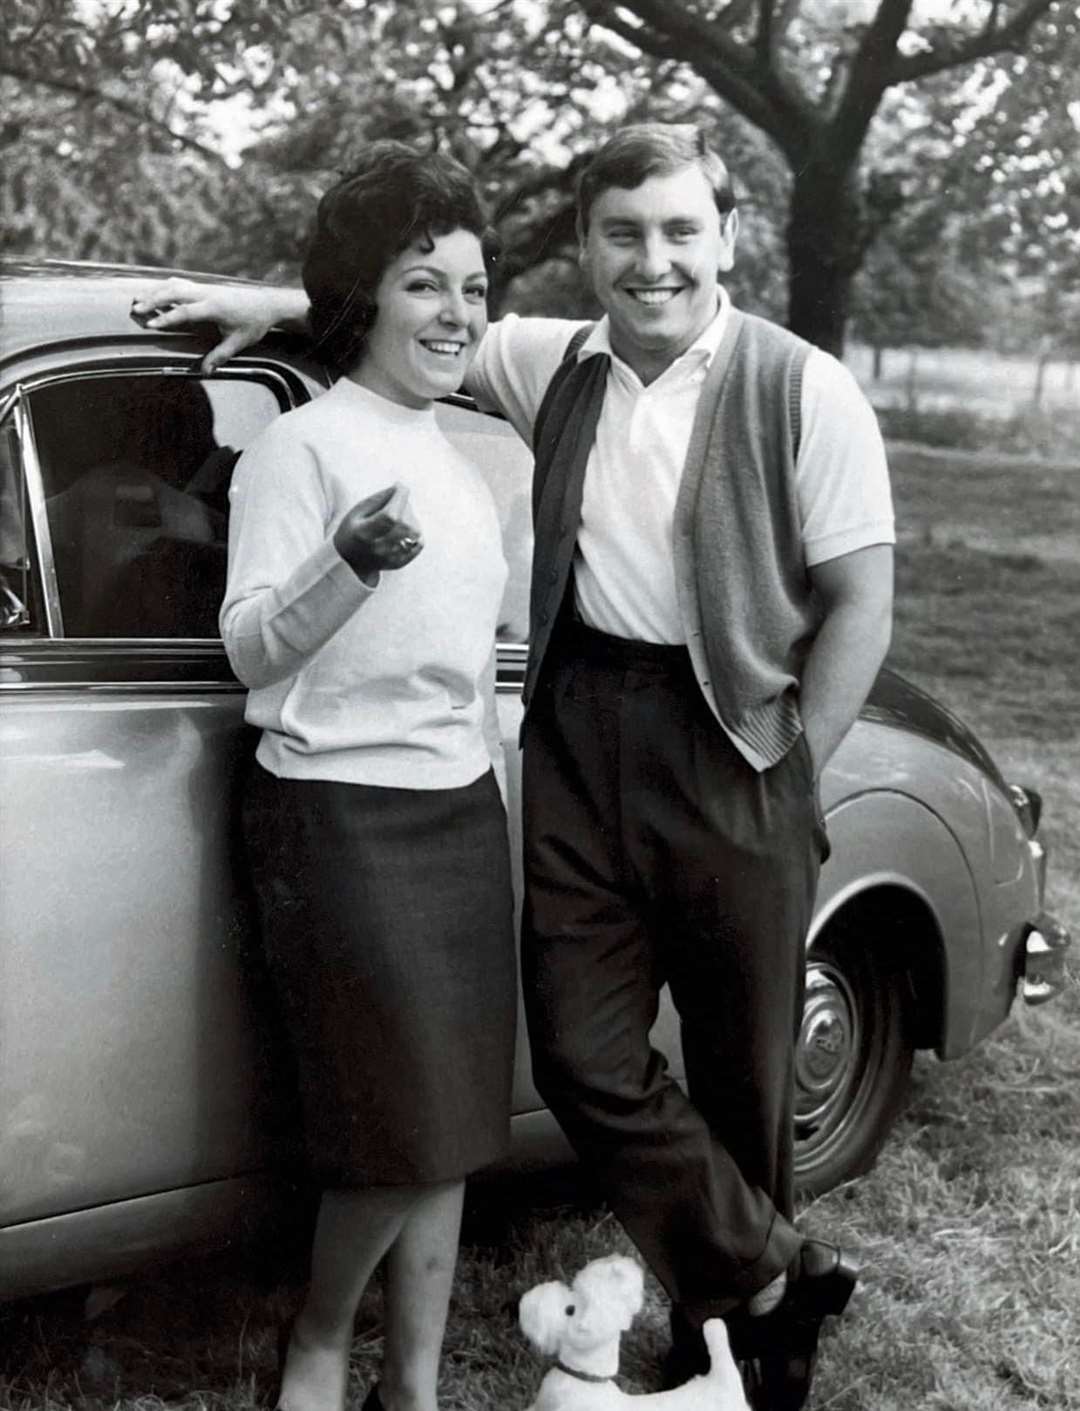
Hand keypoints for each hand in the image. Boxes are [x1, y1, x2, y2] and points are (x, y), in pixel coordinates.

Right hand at [129, 279, 307, 373]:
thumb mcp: (238, 343)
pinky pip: (181, 283)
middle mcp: (207, 294)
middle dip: (153, 300)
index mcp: (214, 307)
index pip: (185, 311)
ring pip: (175, 285)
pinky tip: (155, 292)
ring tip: (138, 299)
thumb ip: (220, 356)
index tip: (151, 325)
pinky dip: (166, 287)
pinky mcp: (206, 287)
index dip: (167, 318)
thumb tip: (206, 371)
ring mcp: (205, 288)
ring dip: (155, 291)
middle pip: (174, 292)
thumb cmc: (254, 324)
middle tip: (136, 309)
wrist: (267, 304)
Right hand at [334, 483, 423, 584]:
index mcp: (363, 533)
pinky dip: (415, 531)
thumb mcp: (358, 510)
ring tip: (399, 516)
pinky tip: (405, 528)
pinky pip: (419, 543)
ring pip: (414, 532)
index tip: (400, 487)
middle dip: (404, 506)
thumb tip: (400, 488)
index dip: (399, 499)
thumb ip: (379, 498)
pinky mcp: (400, 563)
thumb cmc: (353, 530)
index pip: (389, 516)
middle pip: (404, 523)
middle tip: (396, 502)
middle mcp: (378, 548)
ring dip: (411, 518)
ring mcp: (390, 558)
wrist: (350, 561)